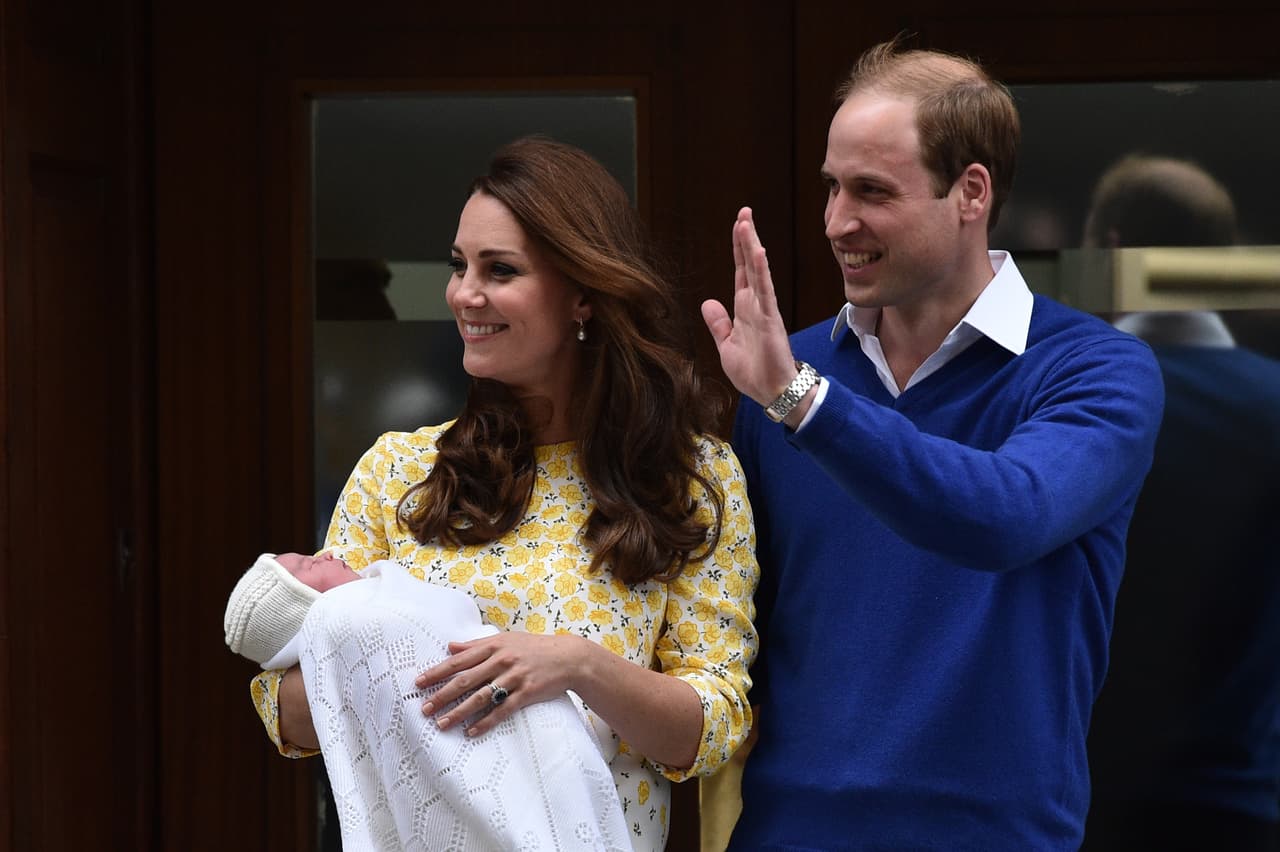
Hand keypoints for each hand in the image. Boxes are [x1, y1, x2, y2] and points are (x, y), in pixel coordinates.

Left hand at [414, 631, 587, 736]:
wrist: (569, 657)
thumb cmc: (534, 647)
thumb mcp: (505, 639)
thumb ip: (476, 644)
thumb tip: (450, 646)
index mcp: (493, 646)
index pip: (459, 661)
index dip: (437, 672)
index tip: (419, 683)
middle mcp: (501, 660)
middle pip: (465, 680)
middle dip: (442, 695)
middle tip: (424, 709)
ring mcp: (514, 677)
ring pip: (480, 697)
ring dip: (459, 712)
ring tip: (442, 724)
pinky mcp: (526, 693)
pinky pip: (502, 710)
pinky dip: (485, 722)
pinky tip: (471, 732)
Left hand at [701, 207, 801, 406]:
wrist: (771, 392)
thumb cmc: (754, 372)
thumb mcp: (726, 345)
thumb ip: (718, 324)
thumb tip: (708, 302)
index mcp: (744, 310)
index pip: (740, 273)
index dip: (738, 249)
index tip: (738, 226)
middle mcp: (756, 304)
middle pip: (749, 264)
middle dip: (746, 238)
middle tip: (744, 211)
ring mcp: (764, 309)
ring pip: (757, 271)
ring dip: (752, 246)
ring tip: (747, 222)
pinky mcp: (770, 319)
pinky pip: (765, 289)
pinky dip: (761, 270)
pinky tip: (758, 252)